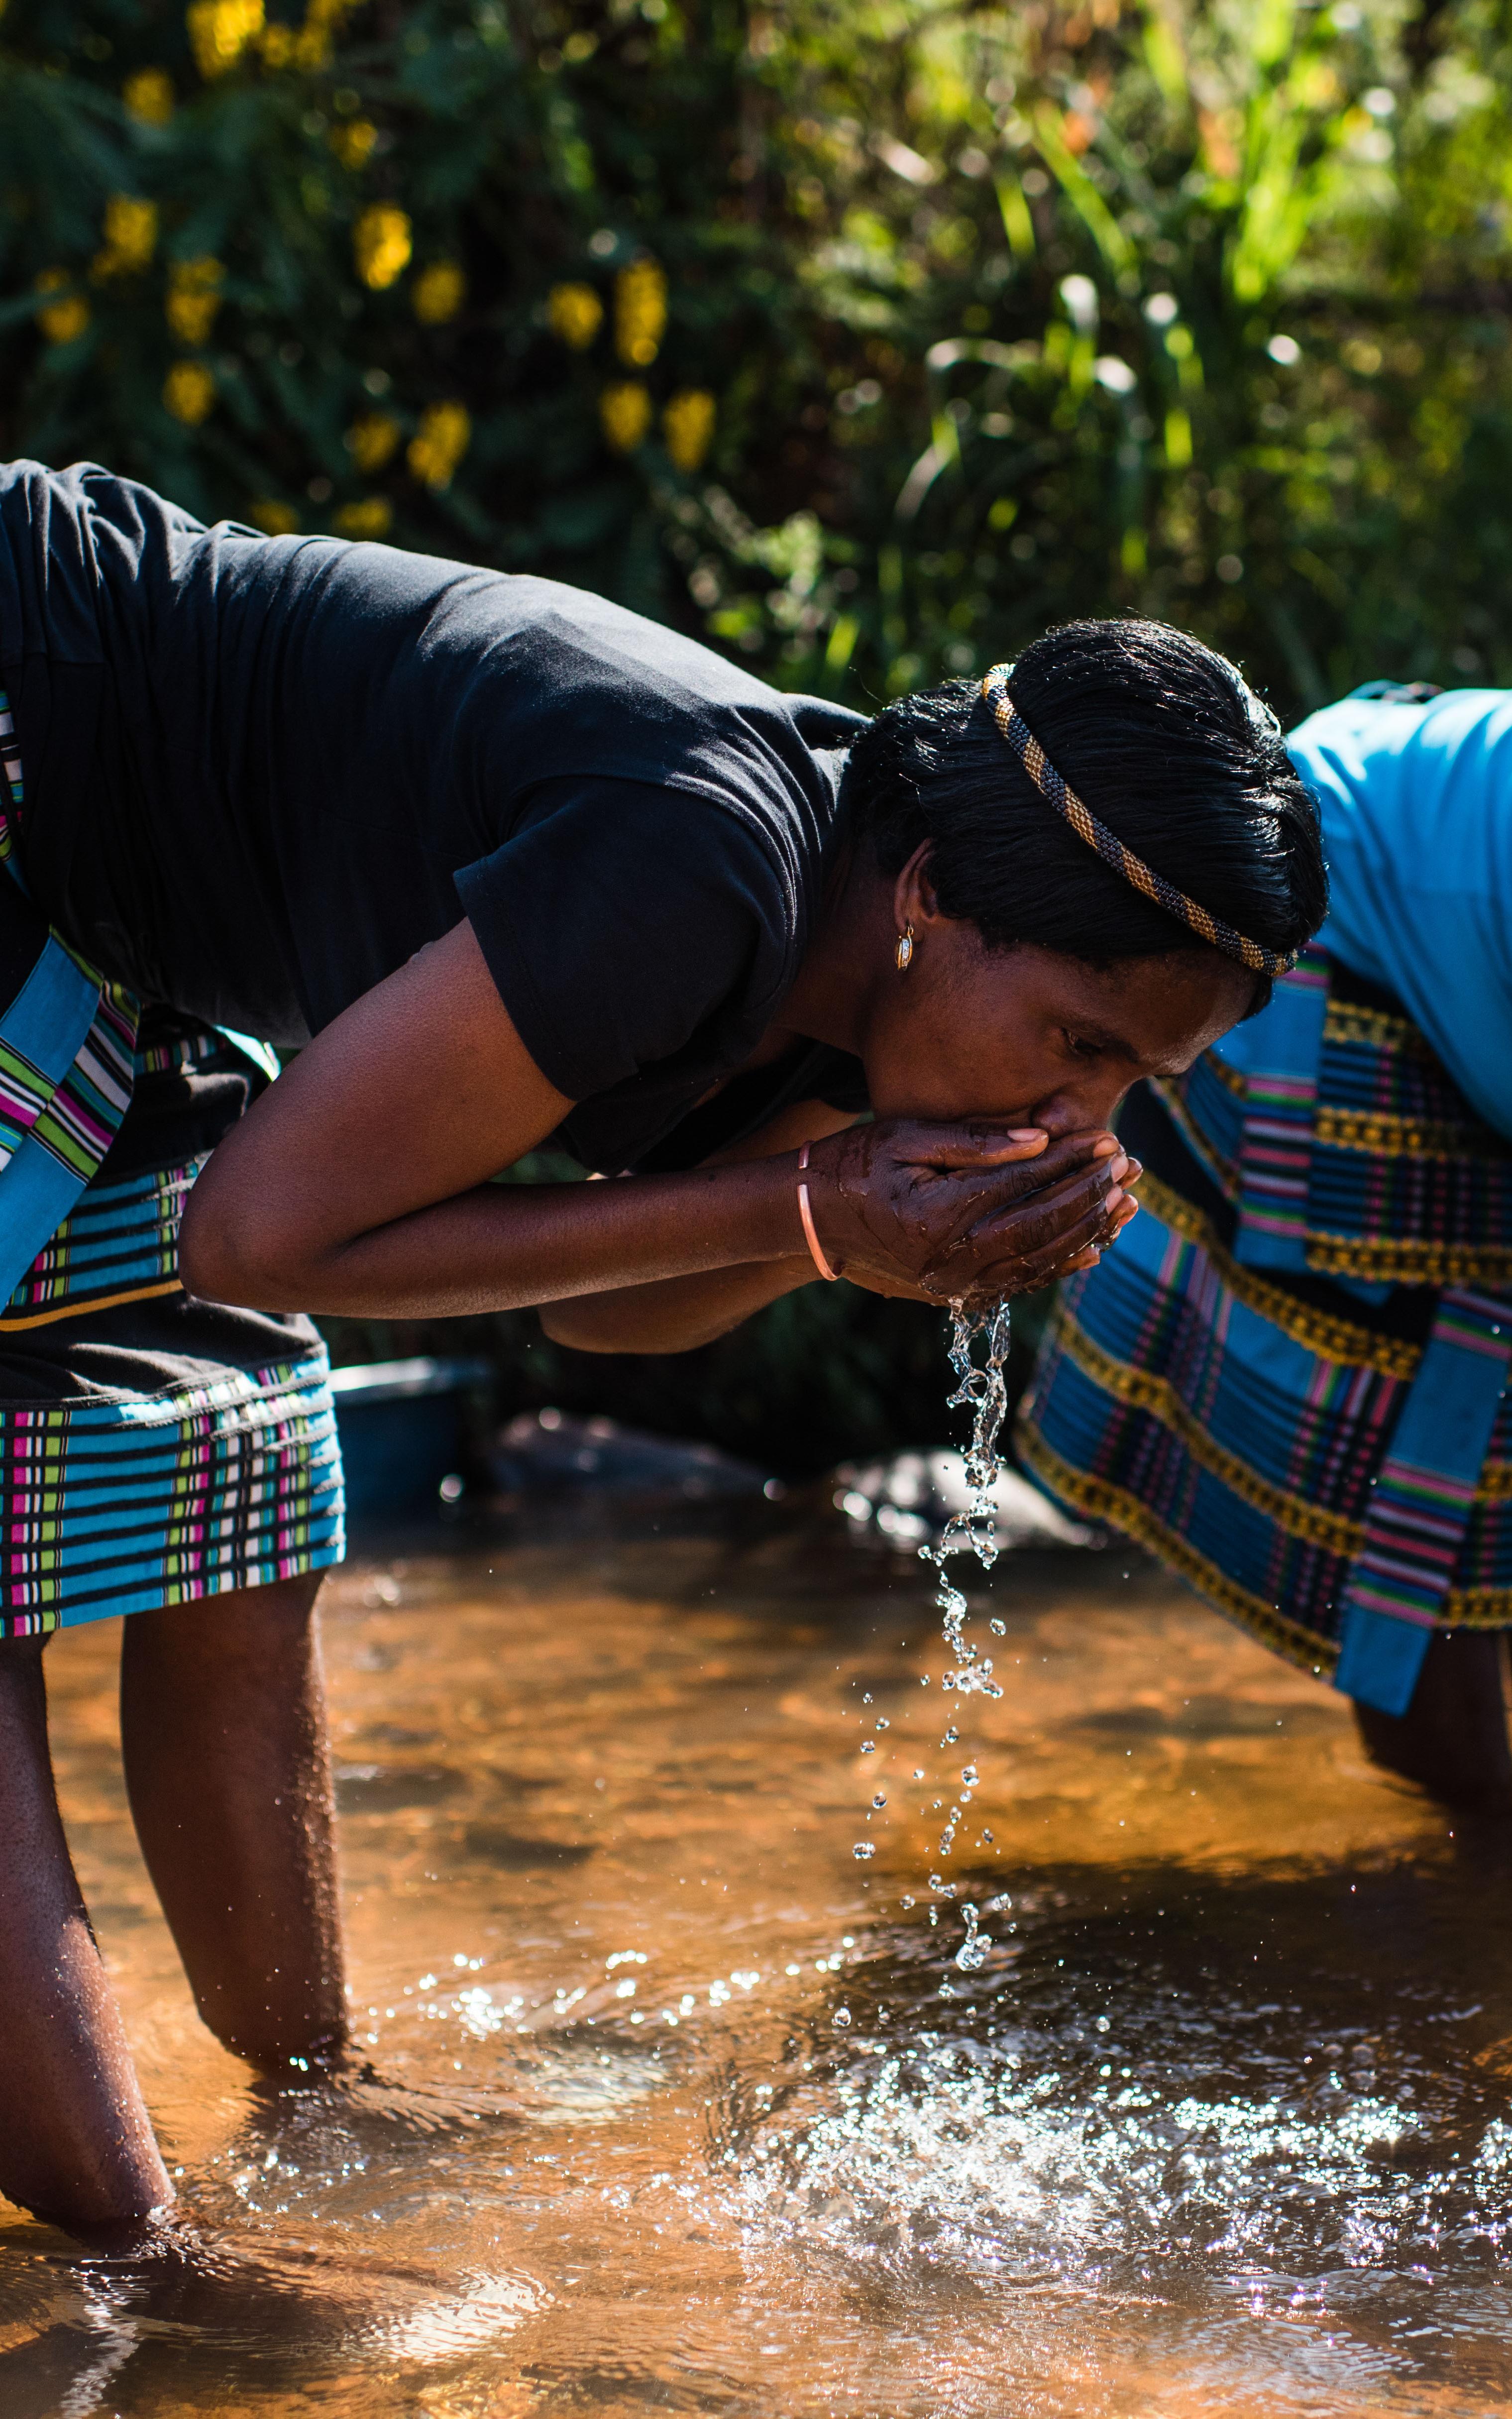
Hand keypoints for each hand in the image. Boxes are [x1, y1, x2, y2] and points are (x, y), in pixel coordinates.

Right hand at [801, 1121, 1140, 1306]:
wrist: (812, 1220)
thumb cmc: (856, 1165)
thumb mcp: (906, 1138)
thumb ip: (975, 1141)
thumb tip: (1040, 1139)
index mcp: (939, 1215)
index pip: (1024, 1185)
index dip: (1071, 1161)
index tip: (1108, 1138)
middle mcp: (952, 1259)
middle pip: (1042, 1226)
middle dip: (1091, 1194)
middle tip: (1130, 1165)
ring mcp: (955, 1283)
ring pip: (1039, 1260)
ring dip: (1088, 1230)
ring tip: (1126, 1201)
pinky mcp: (956, 1294)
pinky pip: (1021, 1284)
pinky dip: (1060, 1266)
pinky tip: (1093, 1248)